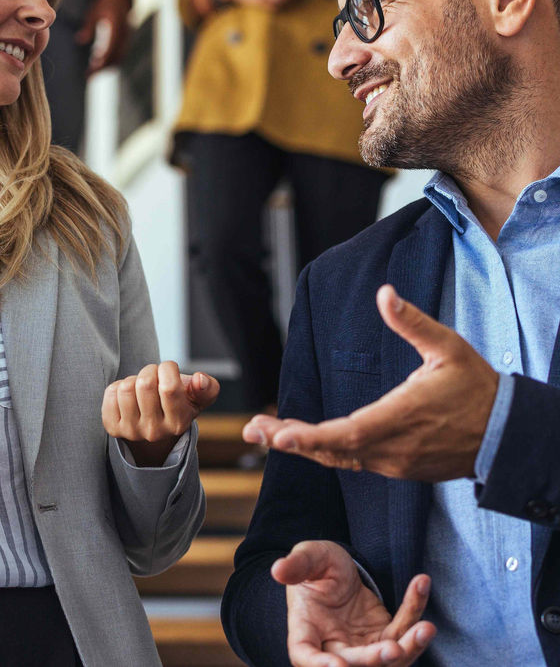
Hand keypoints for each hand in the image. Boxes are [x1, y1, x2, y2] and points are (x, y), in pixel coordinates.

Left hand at [76, 0, 131, 73]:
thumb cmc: (106, 2)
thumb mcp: (94, 11)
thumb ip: (88, 26)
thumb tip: (80, 40)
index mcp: (117, 24)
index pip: (112, 45)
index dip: (103, 58)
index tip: (93, 67)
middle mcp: (124, 33)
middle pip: (116, 56)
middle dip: (103, 68)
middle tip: (88, 76)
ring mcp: (127, 37)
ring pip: (118, 57)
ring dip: (106, 67)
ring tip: (90, 74)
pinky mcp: (126, 40)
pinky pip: (119, 54)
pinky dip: (110, 62)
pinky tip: (97, 65)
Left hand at [102, 361, 219, 465]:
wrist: (156, 424)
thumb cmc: (179, 402)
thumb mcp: (199, 396)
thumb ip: (207, 387)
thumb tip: (199, 379)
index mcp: (178, 423)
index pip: (169, 387)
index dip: (168, 367)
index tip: (169, 369)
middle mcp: (155, 432)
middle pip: (145, 384)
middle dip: (150, 371)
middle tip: (154, 376)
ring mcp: (132, 431)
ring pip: (126, 388)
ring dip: (133, 379)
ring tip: (141, 387)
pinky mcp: (113, 427)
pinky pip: (110, 393)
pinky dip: (118, 387)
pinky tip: (128, 396)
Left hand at [243, 284, 497, 481]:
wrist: (508, 434)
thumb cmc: (477, 388)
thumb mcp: (449, 348)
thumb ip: (412, 323)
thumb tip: (385, 294)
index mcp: (402, 417)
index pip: (348, 432)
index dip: (311, 436)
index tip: (280, 434)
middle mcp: (393, 447)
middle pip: (333, 449)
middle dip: (290, 440)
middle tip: (253, 430)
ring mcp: (395, 462)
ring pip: (339, 457)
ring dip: (303, 446)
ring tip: (266, 432)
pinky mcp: (397, 467)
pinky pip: (354, 461)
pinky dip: (325, 451)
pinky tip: (302, 440)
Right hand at [275, 540, 434, 666]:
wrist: (338, 569)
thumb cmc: (316, 565)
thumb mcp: (307, 557)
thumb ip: (296, 565)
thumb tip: (278, 570)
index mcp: (305, 629)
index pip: (305, 655)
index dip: (320, 665)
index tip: (338, 665)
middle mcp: (333, 646)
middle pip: (354, 663)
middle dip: (375, 659)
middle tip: (393, 649)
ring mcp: (362, 646)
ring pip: (389, 659)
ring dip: (410, 647)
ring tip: (425, 627)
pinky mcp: (386, 636)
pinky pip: (405, 630)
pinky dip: (415, 609)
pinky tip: (421, 584)